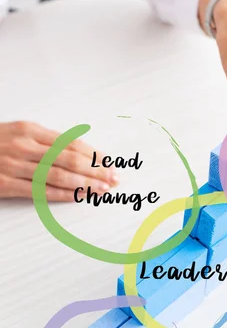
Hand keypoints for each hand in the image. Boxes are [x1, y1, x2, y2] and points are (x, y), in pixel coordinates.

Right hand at [0, 122, 118, 200]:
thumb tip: (80, 152)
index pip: (71, 142)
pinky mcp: (5, 184)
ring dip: (84, 184)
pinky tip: (78, 197)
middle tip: (114, 178)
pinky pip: (40, 191)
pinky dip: (62, 195)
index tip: (111, 163)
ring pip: (58, 176)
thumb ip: (46, 141)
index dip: (94, 154)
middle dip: (95, 170)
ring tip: (102, 189)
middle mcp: (23, 145)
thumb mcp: (18, 133)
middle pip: (69, 158)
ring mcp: (13, 165)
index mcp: (29, 129)